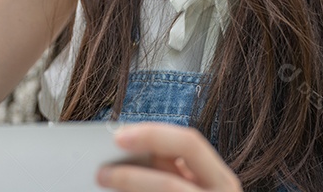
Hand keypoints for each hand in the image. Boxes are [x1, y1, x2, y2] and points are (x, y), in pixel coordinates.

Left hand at [97, 123, 242, 191]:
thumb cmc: (189, 191)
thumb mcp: (189, 181)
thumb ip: (168, 167)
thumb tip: (126, 148)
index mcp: (221, 179)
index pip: (189, 144)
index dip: (153, 136)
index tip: (117, 137)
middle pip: (170, 184)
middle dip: (133, 177)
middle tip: (101, 172)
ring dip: (129, 189)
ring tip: (103, 183)